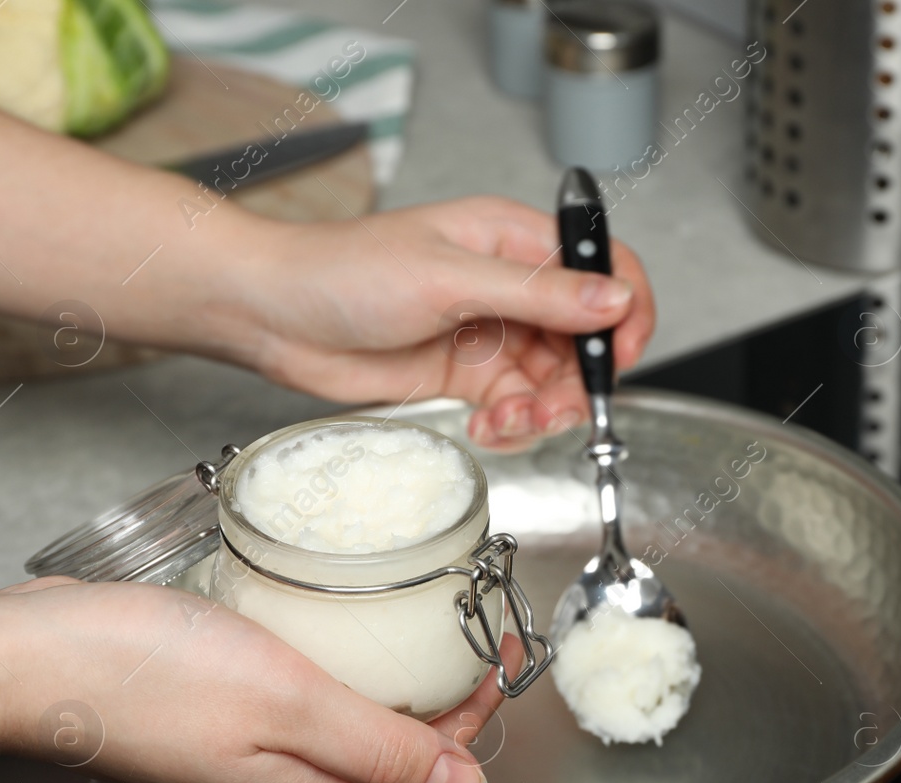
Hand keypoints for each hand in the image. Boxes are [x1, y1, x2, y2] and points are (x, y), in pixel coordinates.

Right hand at [0, 577, 510, 782]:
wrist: (26, 656)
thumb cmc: (144, 673)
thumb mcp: (290, 704)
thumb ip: (383, 748)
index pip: (421, 761)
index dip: (469, 708)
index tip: (492, 650)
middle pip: (383, 743)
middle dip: (431, 691)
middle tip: (460, 625)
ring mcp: (234, 755)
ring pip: (338, 720)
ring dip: (380, 675)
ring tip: (407, 622)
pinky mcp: (203, 717)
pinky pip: (290, 700)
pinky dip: (325, 666)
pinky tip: (324, 630)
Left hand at [230, 196, 655, 449]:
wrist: (274, 315)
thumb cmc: (343, 271)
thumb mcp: (450, 277)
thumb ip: (539, 294)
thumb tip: (613, 300)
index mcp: (515, 239)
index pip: (604, 268)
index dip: (626, 312)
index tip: (621, 356)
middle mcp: (513, 285)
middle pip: (587, 337)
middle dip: (580, 380)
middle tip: (552, 408)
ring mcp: (493, 332)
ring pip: (555, 380)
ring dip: (544, 411)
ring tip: (507, 421)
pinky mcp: (468, 375)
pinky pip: (518, 406)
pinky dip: (514, 425)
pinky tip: (486, 424)